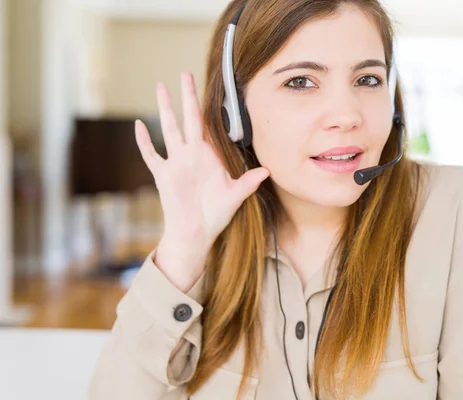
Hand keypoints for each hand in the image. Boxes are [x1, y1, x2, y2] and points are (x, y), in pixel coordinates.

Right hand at [135, 72, 269, 289]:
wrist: (196, 233)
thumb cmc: (216, 215)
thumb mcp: (235, 196)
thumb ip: (248, 182)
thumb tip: (268, 170)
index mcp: (209, 156)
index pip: (209, 126)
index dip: (209, 107)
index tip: (212, 88)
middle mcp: (192, 154)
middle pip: (188, 119)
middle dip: (187, 97)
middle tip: (185, 74)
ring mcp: (176, 162)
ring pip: (169, 129)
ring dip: (165, 109)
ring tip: (161, 87)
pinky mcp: (163, 174)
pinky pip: (151, 154)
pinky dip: (144, 141)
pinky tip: (139, 125)